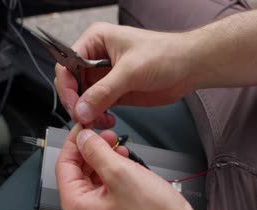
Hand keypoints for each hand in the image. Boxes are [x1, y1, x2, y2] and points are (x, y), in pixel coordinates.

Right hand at [55, 23, 197, 127]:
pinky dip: (97, 116)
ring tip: (96, 121)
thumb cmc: (166, 54)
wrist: (189, 67)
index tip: (74, 104)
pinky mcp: (113, 92)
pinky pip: (96, 107)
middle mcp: (96, 58)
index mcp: (96, 41)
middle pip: (72, 83)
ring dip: (86, 112)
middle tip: (83, 116)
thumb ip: (104, 91)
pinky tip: (106, 120)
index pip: (67, 64)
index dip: (67, 86)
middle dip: (76, 102)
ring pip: (83, 98)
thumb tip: (82, 108)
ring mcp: (104, 76)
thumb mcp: (131, 71)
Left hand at [56, 124, 218, 209]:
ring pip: (93, 178)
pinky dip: (113, 171)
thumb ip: (96, 152)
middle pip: (78, 172)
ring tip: (118, 145)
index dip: (74, 142)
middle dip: (92, 149)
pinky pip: (106, 188)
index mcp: (77, 208)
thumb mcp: (121, 173)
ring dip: (104, 158)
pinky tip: (124, 161)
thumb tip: (82, 138)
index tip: (84, 126)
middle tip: (105, 134)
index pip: (64, 165)